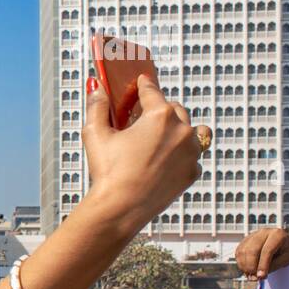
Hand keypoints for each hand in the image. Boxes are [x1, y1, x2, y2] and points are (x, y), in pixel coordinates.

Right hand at [83, 76, 200, 230]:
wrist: (121, 208)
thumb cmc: (109, 173)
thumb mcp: (96, 134)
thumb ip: (97, 105)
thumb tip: (97, 86)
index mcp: (159, 116)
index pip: (152, 91)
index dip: (145, 84)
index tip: (143, 80)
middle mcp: (181, 130)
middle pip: (174, 108)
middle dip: (159, 110)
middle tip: (142, 118)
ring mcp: (191, 152)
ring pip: (192, 130)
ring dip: (178, 129)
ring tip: (160, 137)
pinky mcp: (193, 171)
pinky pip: (193, 155)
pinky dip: (181, 154)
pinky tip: (163, 160)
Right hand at [234, 228, 288, 278]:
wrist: (283, 243)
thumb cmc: (287, 251)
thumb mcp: (286, 259)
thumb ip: (274, 266)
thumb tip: (258, 275)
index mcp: (278, 234)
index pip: (267, 250)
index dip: (263, 264)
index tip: (261, 277)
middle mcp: (263, 232)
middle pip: (252, 249)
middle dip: (251, 266)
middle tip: (254, 279)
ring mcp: (253, 235)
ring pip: (243, 251)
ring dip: (244, 266)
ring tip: (251, 276)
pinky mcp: (245, 240)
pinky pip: (238, 252)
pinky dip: (241, 263)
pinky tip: (247, 270)